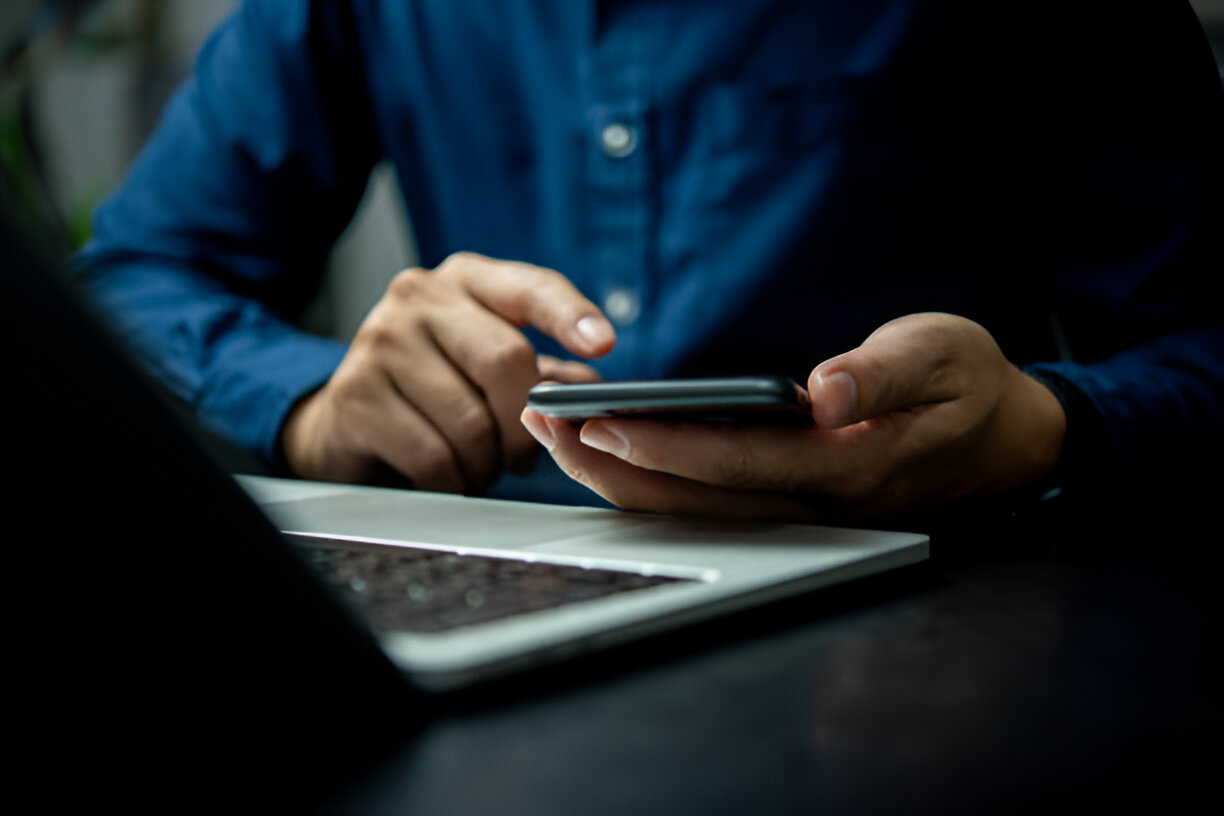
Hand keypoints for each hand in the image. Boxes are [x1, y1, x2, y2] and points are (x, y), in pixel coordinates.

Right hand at [281, 252, 613, 491]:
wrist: (348, 417)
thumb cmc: (436, 387)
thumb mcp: (490, 365)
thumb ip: (546, 373)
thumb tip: (594, 390)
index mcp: (466, 280)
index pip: (530, 288)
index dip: (570, 315)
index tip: (603, 343)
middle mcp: (419, 296)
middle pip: (505, 361)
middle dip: (526, 423)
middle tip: (524, 454)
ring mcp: (381, 341)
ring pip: (471, 422)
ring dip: (488, 462)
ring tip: (480, 463)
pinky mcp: (356, 395)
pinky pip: (434, 456)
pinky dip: (454, 480)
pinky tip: (448, 474)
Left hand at [521, 313, 1065, 520]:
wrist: (1005, 440)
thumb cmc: (971, 386)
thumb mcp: (944, 355)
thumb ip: (884, 373)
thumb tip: (822, 392)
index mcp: (849, 465)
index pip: (737, 460)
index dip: (663, 446)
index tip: (598, 423)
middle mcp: (815, 501)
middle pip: (696, 498)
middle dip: (612, 466)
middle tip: (543, 426)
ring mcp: (800, 509)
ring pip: (694, 509)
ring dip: (619, 478)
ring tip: (555, 436)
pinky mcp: (791, 501)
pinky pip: (709, 502)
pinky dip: (652, 479)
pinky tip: (609, 452)